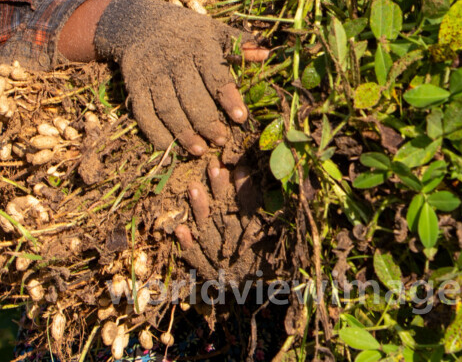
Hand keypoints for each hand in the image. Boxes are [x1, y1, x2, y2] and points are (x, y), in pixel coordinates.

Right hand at [88, 0, 267, 155]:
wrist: (137, 23)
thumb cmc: (185, 30)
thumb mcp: (213, 30)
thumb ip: (239, 43)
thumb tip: (267, 54)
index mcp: (198, 46)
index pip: (216, 75)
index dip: (229, 98)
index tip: (241, 118)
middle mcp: (174, 61)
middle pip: (192, 98)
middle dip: (208, 123)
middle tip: (222, 140)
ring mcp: (152, 74)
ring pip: (168, 109)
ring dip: (184, 132)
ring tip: (200, 150)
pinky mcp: (135, 85)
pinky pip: (144, 114)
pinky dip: (156, 133)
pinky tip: (170, 147)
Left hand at [173, 159, 266, 283]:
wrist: (252, 295)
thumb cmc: (264, 261)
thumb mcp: (273, 237)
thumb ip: (273, 213)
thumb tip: (282, 185)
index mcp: (252, 232)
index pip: (250, 206)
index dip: (244, 187)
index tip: (239, 166)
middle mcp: (234, 239)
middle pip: (226, 211)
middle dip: (219, 189)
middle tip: (213, 166)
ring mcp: (217, 251)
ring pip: (207, 227)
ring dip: (199, 208)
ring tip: (191, 187)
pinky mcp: (203, 264)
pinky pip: (193, 254)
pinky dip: (186, 243)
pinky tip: (179, 229)